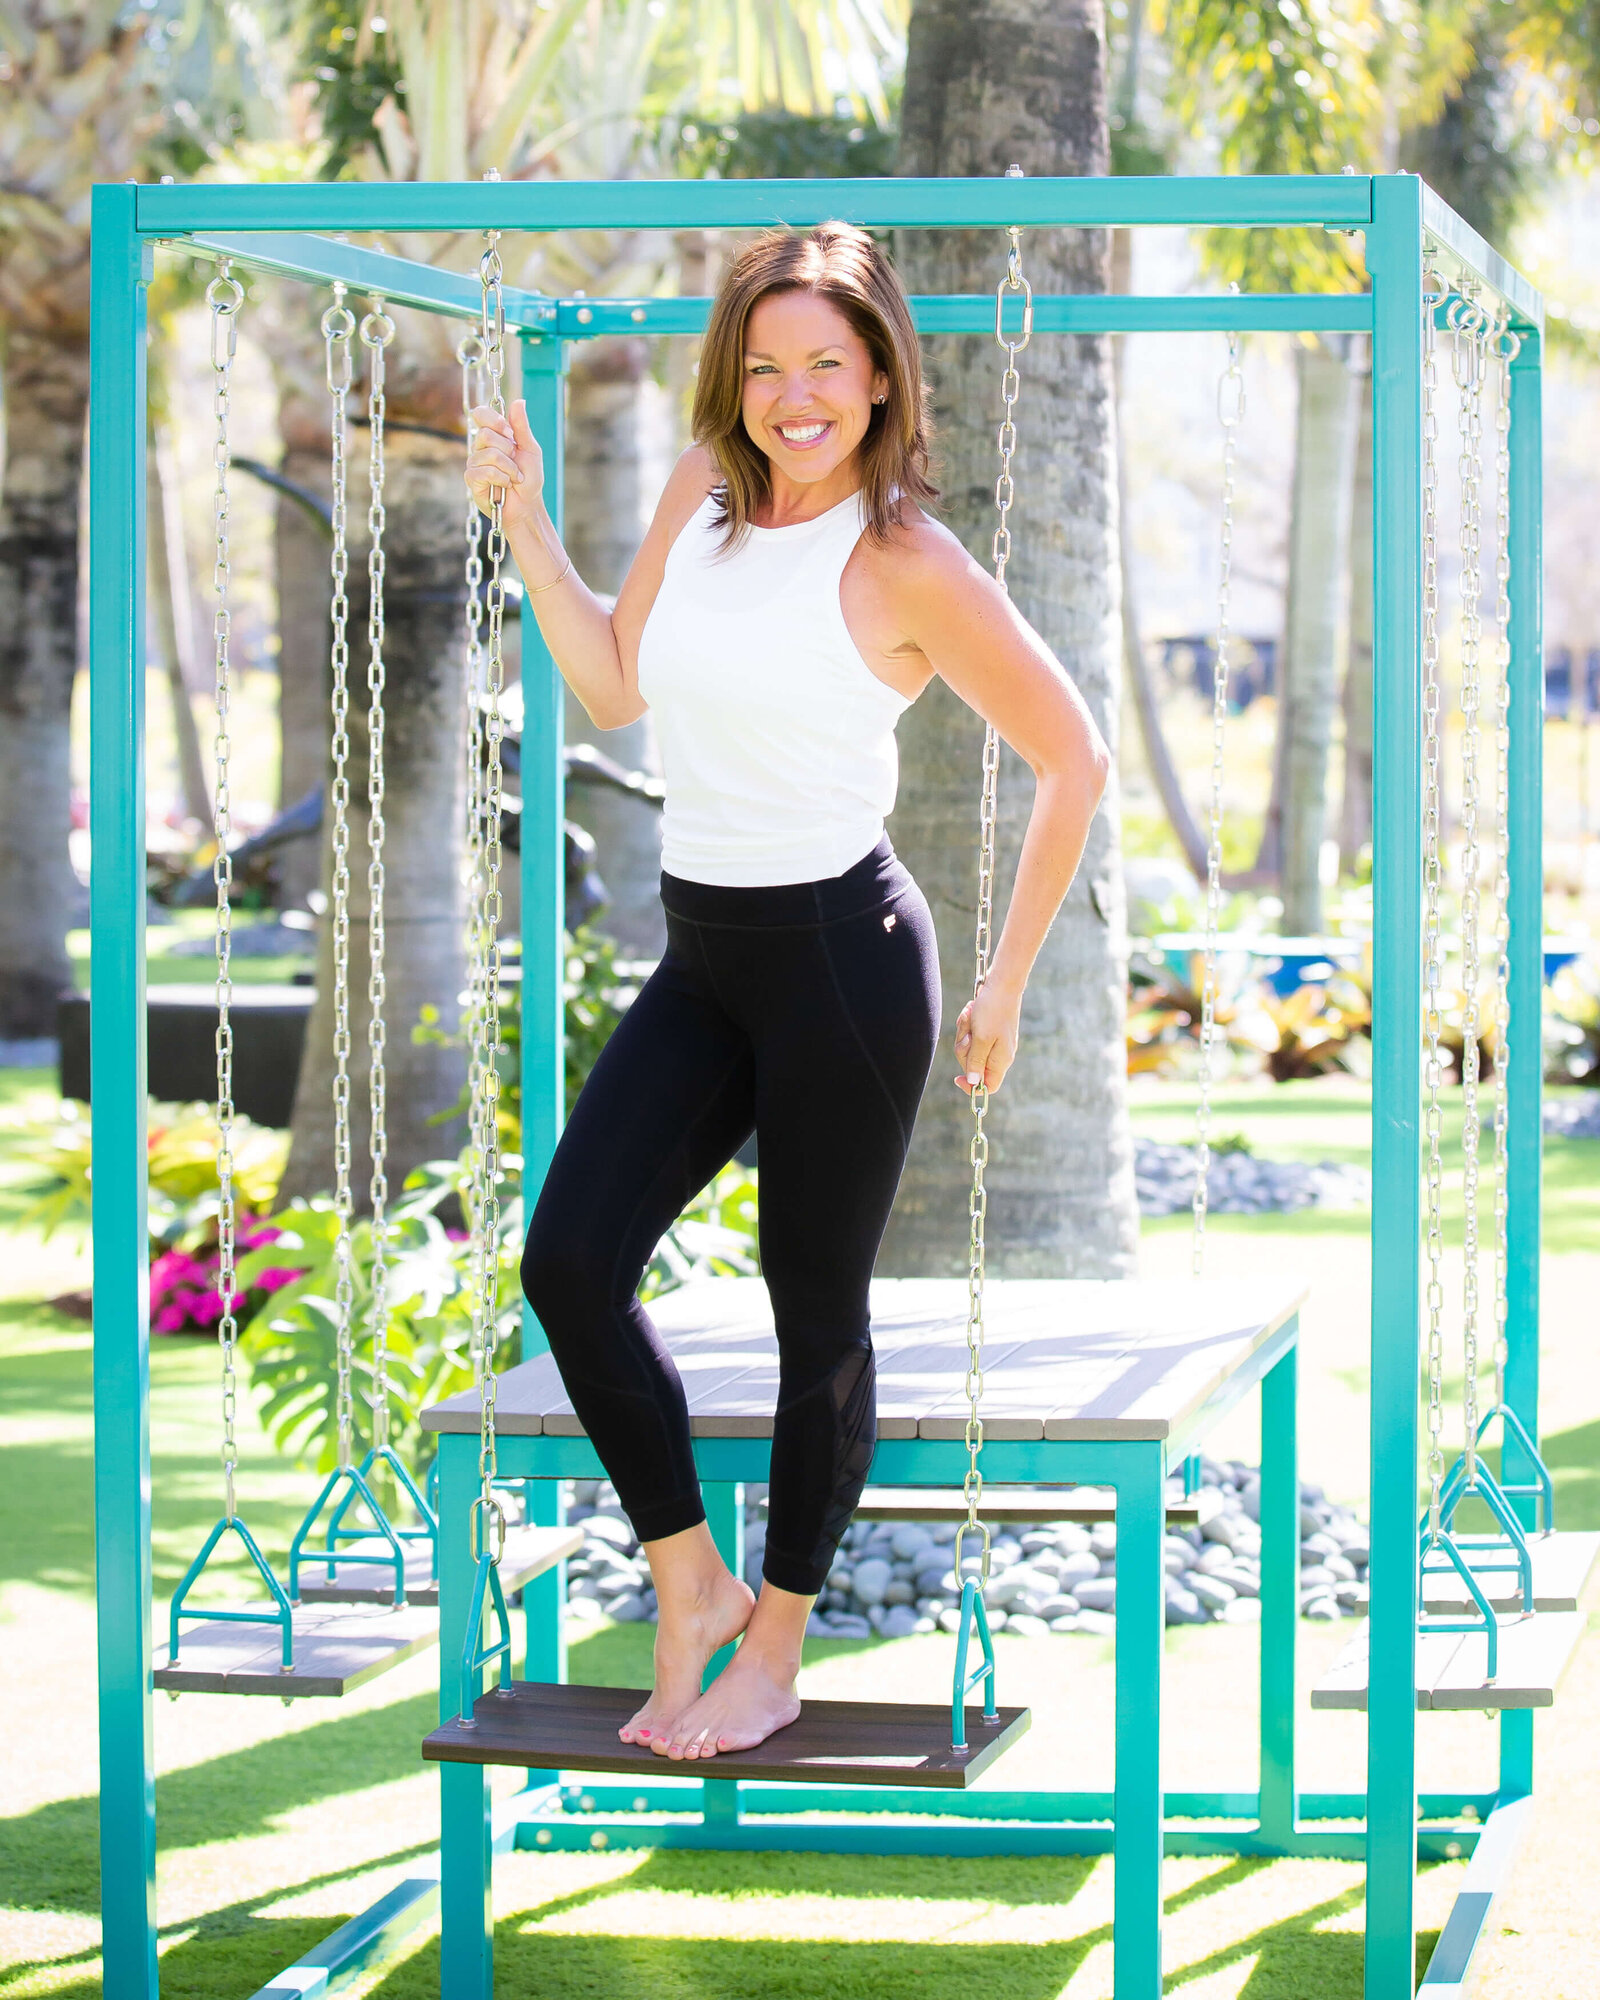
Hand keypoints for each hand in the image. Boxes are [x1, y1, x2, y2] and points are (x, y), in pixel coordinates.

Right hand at [465, 398, 543, 531]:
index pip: (480, 414)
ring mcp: (474, 462)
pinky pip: (485, 471)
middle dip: (507, 450)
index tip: (509, 433)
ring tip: (514, 478)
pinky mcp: (471, 479)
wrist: (527, 505)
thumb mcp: (530, 448)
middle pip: (485, 434)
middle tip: (515, 462)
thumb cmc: (529, 478)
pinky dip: (502, 479)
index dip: (493, 420)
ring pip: (488, 454)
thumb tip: (519, 400)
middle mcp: (480, 447)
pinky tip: (505, 486)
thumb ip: (522, 426)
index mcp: (493, 436)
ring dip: (509, 468)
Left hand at [953, 978, 1020, 1095]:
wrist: (1002, 982)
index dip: (972, 1087)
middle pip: (972, 1066)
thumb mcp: (981, 1038)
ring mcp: (993, 1041)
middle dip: (964, 1049)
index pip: (989, 1086)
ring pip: (968, 1048)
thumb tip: (974, 1084)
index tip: (956, 1079)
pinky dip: (967, 1024)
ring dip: (964, 1032)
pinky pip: (970, 1034)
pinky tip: (971, 1011)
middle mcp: (999, 1053)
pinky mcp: (988, 1029)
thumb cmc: (993, 1010)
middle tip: (968, 1034)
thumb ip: (976, 1062)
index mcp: (1001, 1060)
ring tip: (970, 1016)